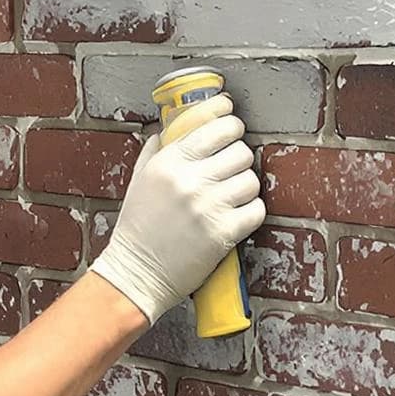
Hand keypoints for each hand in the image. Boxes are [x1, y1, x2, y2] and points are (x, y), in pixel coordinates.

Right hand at [89, 95, 265, 322]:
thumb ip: (155, 151)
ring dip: (246, 186)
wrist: (137, 273)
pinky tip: (236, 215)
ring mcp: (209, 206)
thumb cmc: (137, 227)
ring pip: (252, 180)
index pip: (217, 127)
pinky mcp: (224, 232)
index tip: (233, 126)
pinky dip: (251, 211)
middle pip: (242, 151)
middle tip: (231, 168)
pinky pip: (257, 209)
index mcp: (170, 162)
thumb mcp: (139, 180)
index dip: (231, 123)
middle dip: (240, 158)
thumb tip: (169, 129)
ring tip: (232, 194)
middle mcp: (190, 180)